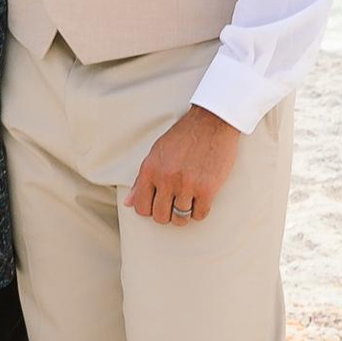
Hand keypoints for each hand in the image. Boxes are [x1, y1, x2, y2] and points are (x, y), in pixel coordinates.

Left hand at [127, 103, 240, 230]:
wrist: (212, 122)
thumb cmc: (184, 136)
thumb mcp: (156, 152)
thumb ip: (141, 180)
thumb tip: (129, 203)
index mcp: (150, 169)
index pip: (141, 207)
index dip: (150, 210)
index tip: (159, 204)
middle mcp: (166, 178)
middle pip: (161, 216)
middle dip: (167, 214)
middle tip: (175, 204)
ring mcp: (187, 184)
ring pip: (180, 219)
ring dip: (184, 214)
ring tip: (189, 201)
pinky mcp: (207, 188)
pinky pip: (200, 215)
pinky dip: (200, 211)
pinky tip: (201, 200)